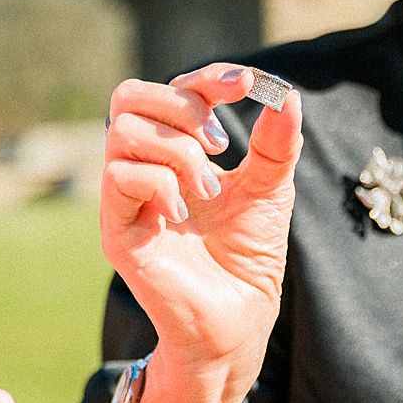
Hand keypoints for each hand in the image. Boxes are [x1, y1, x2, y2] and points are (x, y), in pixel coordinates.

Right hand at [101, 65, 302, 391]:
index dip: (208, 79)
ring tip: (210, 190)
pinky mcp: (116, 229)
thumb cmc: (247, 260)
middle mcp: (144, 168)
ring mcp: (126, 198)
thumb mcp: (271, 191)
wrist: (236, 323)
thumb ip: (277, 145)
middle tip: (221, 144)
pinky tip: (185, 213)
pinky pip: (120, 175)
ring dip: (178, 149)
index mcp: (177, 152)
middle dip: (181, 104)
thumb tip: (286, 95)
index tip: (248, 86)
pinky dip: (161, 182)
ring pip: (123, 130)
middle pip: (129, 96)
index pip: (172, 90)